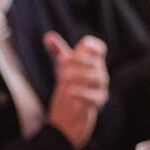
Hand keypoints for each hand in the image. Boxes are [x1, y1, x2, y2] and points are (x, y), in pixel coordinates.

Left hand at [45, 32, 108, 149]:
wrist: (70, 113)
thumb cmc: (70, 84)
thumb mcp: (63, 67)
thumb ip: (58, 51)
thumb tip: (48, 36)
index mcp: (93, 62)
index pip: (100, 49)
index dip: (94, 45)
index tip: (84, 45)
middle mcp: (99, 73)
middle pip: (95, 63)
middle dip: (77, 61)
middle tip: (60, 65)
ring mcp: (100, 88)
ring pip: (96, 78)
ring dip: (78, 75)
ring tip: (62, 77)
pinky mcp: (97, 103)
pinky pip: (93, 97)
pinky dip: (82, 93)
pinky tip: (69, 92)